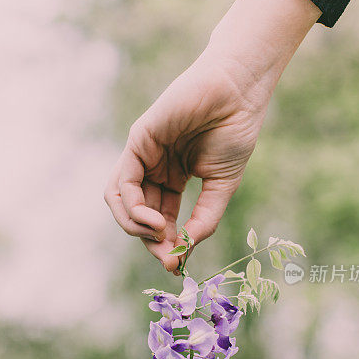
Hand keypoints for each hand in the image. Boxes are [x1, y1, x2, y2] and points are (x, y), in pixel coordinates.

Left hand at [104, 0, 320, 273]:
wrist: (238, 94)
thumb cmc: (234, 132)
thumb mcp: (221, 187)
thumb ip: (203, 220)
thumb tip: (182, 255)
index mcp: (173, 178)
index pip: (159, 219)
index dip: (165, 244)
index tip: (176, 264)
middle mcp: (153, 169)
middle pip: (136, 215)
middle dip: (151, 241)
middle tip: (169, 256)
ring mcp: (143, 155)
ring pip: (120, 202)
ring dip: (136, 228)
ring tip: (161, 235)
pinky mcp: (137, 142)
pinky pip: (124, 184)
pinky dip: (134, 209)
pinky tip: (156, 219)